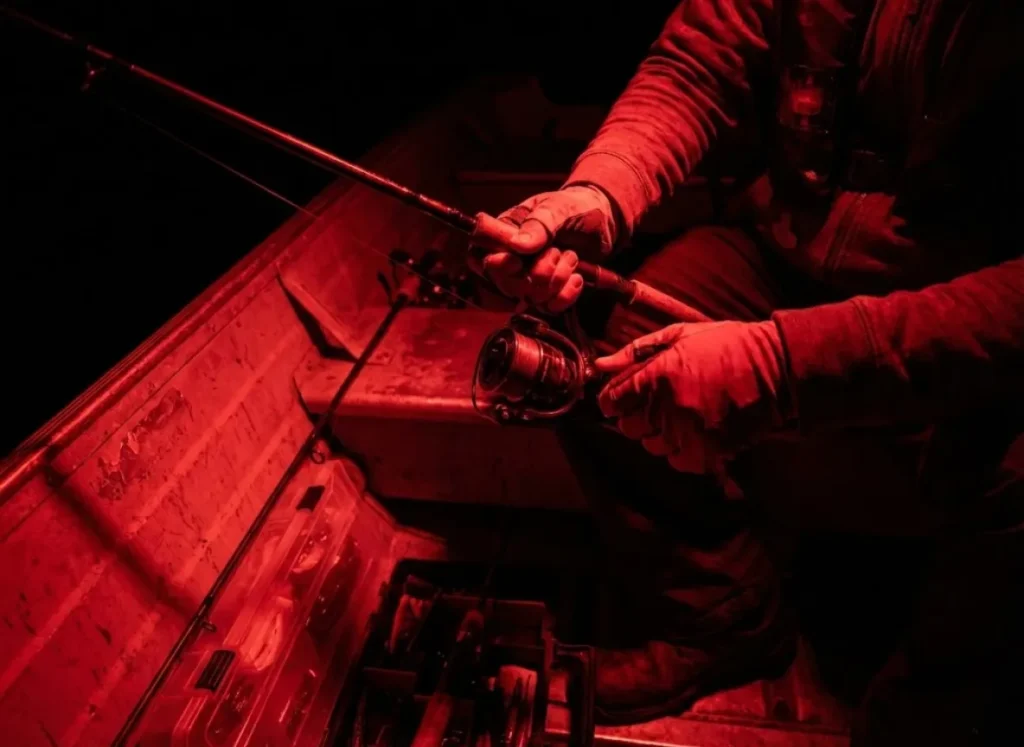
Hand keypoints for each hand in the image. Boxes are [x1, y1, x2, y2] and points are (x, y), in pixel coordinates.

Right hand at [475, 185, 617, 312]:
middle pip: (502, 283)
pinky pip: (548, 307)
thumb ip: (539, 225)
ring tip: (571, 258)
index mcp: (504, 233)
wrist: (602, 221)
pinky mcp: (548, 293)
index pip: (479, 254)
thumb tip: (517, 245)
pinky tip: (577, 278)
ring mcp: (529, 278)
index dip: (496, 264)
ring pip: (527, 297)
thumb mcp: (559, 209)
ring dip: (555, 280)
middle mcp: (510, 258)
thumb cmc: (574, 208)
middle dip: (535, 274)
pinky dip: (566, 295)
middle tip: (556, 253)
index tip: (518, 260)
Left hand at [594, 321, 793, 472]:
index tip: (621, 399)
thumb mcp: (680, 335)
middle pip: (629, 428)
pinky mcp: (709, 451)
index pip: (612, 401)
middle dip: (636, 417)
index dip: (612, 401)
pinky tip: (694, 432)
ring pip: (652, 446)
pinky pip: (677, 462)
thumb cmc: (726, 345)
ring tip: (680, 415)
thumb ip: (635, 352)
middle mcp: (668, 405)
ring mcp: (689, 431)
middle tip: (655, 404)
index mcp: (658, 373)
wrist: (777, 367)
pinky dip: (681, 452)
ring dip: (659, 434)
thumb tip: (599, 366)